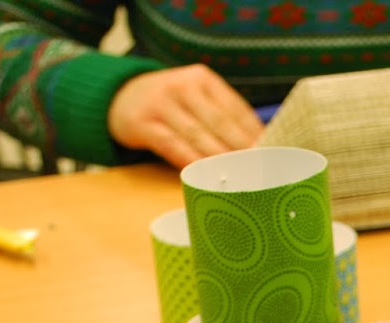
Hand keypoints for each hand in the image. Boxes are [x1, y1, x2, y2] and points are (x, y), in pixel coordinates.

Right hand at [108, 65, 264, 168]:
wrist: (120, 96)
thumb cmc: (172, 105)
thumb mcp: (196, 98)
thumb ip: (222, 117)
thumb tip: (257, 147)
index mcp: (203, 79)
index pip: (235, 108)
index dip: (254, 133)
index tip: (269, 155)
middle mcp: (182, 86)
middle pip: (218, 122)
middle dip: (240, 147)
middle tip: (258, 170)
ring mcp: (161, 103)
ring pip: (196, 134)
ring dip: (218, 158)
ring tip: (237, 177)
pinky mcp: (142, 123)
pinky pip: (170, 145)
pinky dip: (188, 160)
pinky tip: (202, 175)